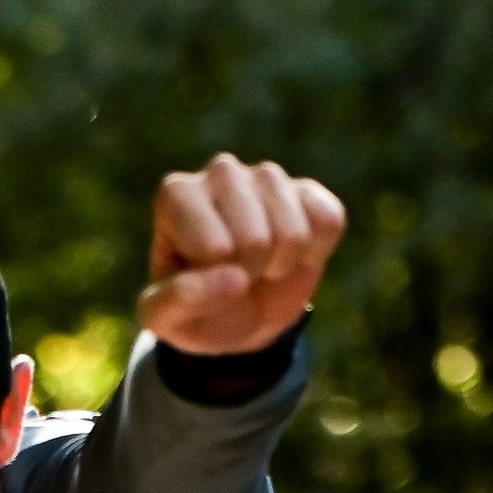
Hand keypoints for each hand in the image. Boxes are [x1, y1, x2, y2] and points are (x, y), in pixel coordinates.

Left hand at [138, 153, 345, 357]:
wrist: (239, 314)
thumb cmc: (195, 309)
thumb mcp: (165, 320)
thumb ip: (178, 300)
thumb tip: (235, 279)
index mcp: (176, 194)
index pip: (213, 248)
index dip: (216, 282)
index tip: (205, 280)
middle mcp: (220, 171)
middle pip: (255, 240)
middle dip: (250, 274)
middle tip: (237, 275)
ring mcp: (266, 175)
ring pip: (293, 233)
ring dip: (281, 266)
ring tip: (260, 266)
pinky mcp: (307, 189)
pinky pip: (328, 222)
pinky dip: (315, 254)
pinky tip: (292, 254)